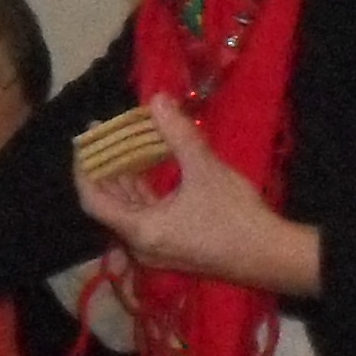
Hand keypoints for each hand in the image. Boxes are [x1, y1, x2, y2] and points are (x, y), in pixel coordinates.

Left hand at [74, 98, 320, 296]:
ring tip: (125, 143)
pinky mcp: (172, 247)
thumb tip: (156, 99)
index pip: (94, 201)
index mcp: (141, 230)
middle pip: (109, 205)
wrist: (271, 256)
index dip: (84, 170)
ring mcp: (156, 249)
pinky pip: (146, 216)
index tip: (84, 142)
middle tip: (106, 134)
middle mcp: (141, 244)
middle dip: (106, 168)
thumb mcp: (205, 169)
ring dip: (125, 179)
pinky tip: (149, 167)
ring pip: (128, 210)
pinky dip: (143, 192)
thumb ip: (178, 134)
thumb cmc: (235, 216)